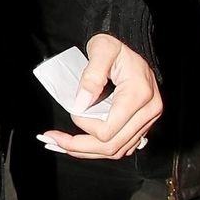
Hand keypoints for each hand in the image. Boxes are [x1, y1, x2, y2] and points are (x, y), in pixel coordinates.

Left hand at [38, 35, 162, 160]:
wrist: (131, 47)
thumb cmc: (115, 47)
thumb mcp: (102, 49)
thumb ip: (91, 76)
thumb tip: (80, 105)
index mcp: (139, 95)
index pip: (108, 129)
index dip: (85, 125)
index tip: (71, 111)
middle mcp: (148, 112)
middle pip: (111, 146)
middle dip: (79, 146)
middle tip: (51, 140)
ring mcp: (147, 122)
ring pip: (116, 151)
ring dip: (86, 152)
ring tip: (61, 144)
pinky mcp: (141, 126)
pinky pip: (120, 147)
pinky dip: (98, 150)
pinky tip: (78, 145)